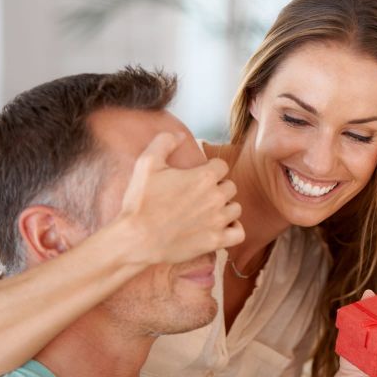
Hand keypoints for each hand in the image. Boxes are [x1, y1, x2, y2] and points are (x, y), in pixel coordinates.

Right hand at [117, 132, 244, 265]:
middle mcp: (216, 197)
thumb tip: (179, 135)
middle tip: (200, 195)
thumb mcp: (146, 163)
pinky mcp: (216, 241)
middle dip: (218, 188)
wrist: (136, 240)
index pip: (222, 166)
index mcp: (204, 177)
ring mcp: (218, 220)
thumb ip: (164, 142)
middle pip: (231, 187)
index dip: (211, 168)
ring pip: (236, 209)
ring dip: (225, 207)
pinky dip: (233, 229)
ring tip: (209, 211)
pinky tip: (221, 227)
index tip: (198, 175)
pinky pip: (239, 232)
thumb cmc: (141, 202)